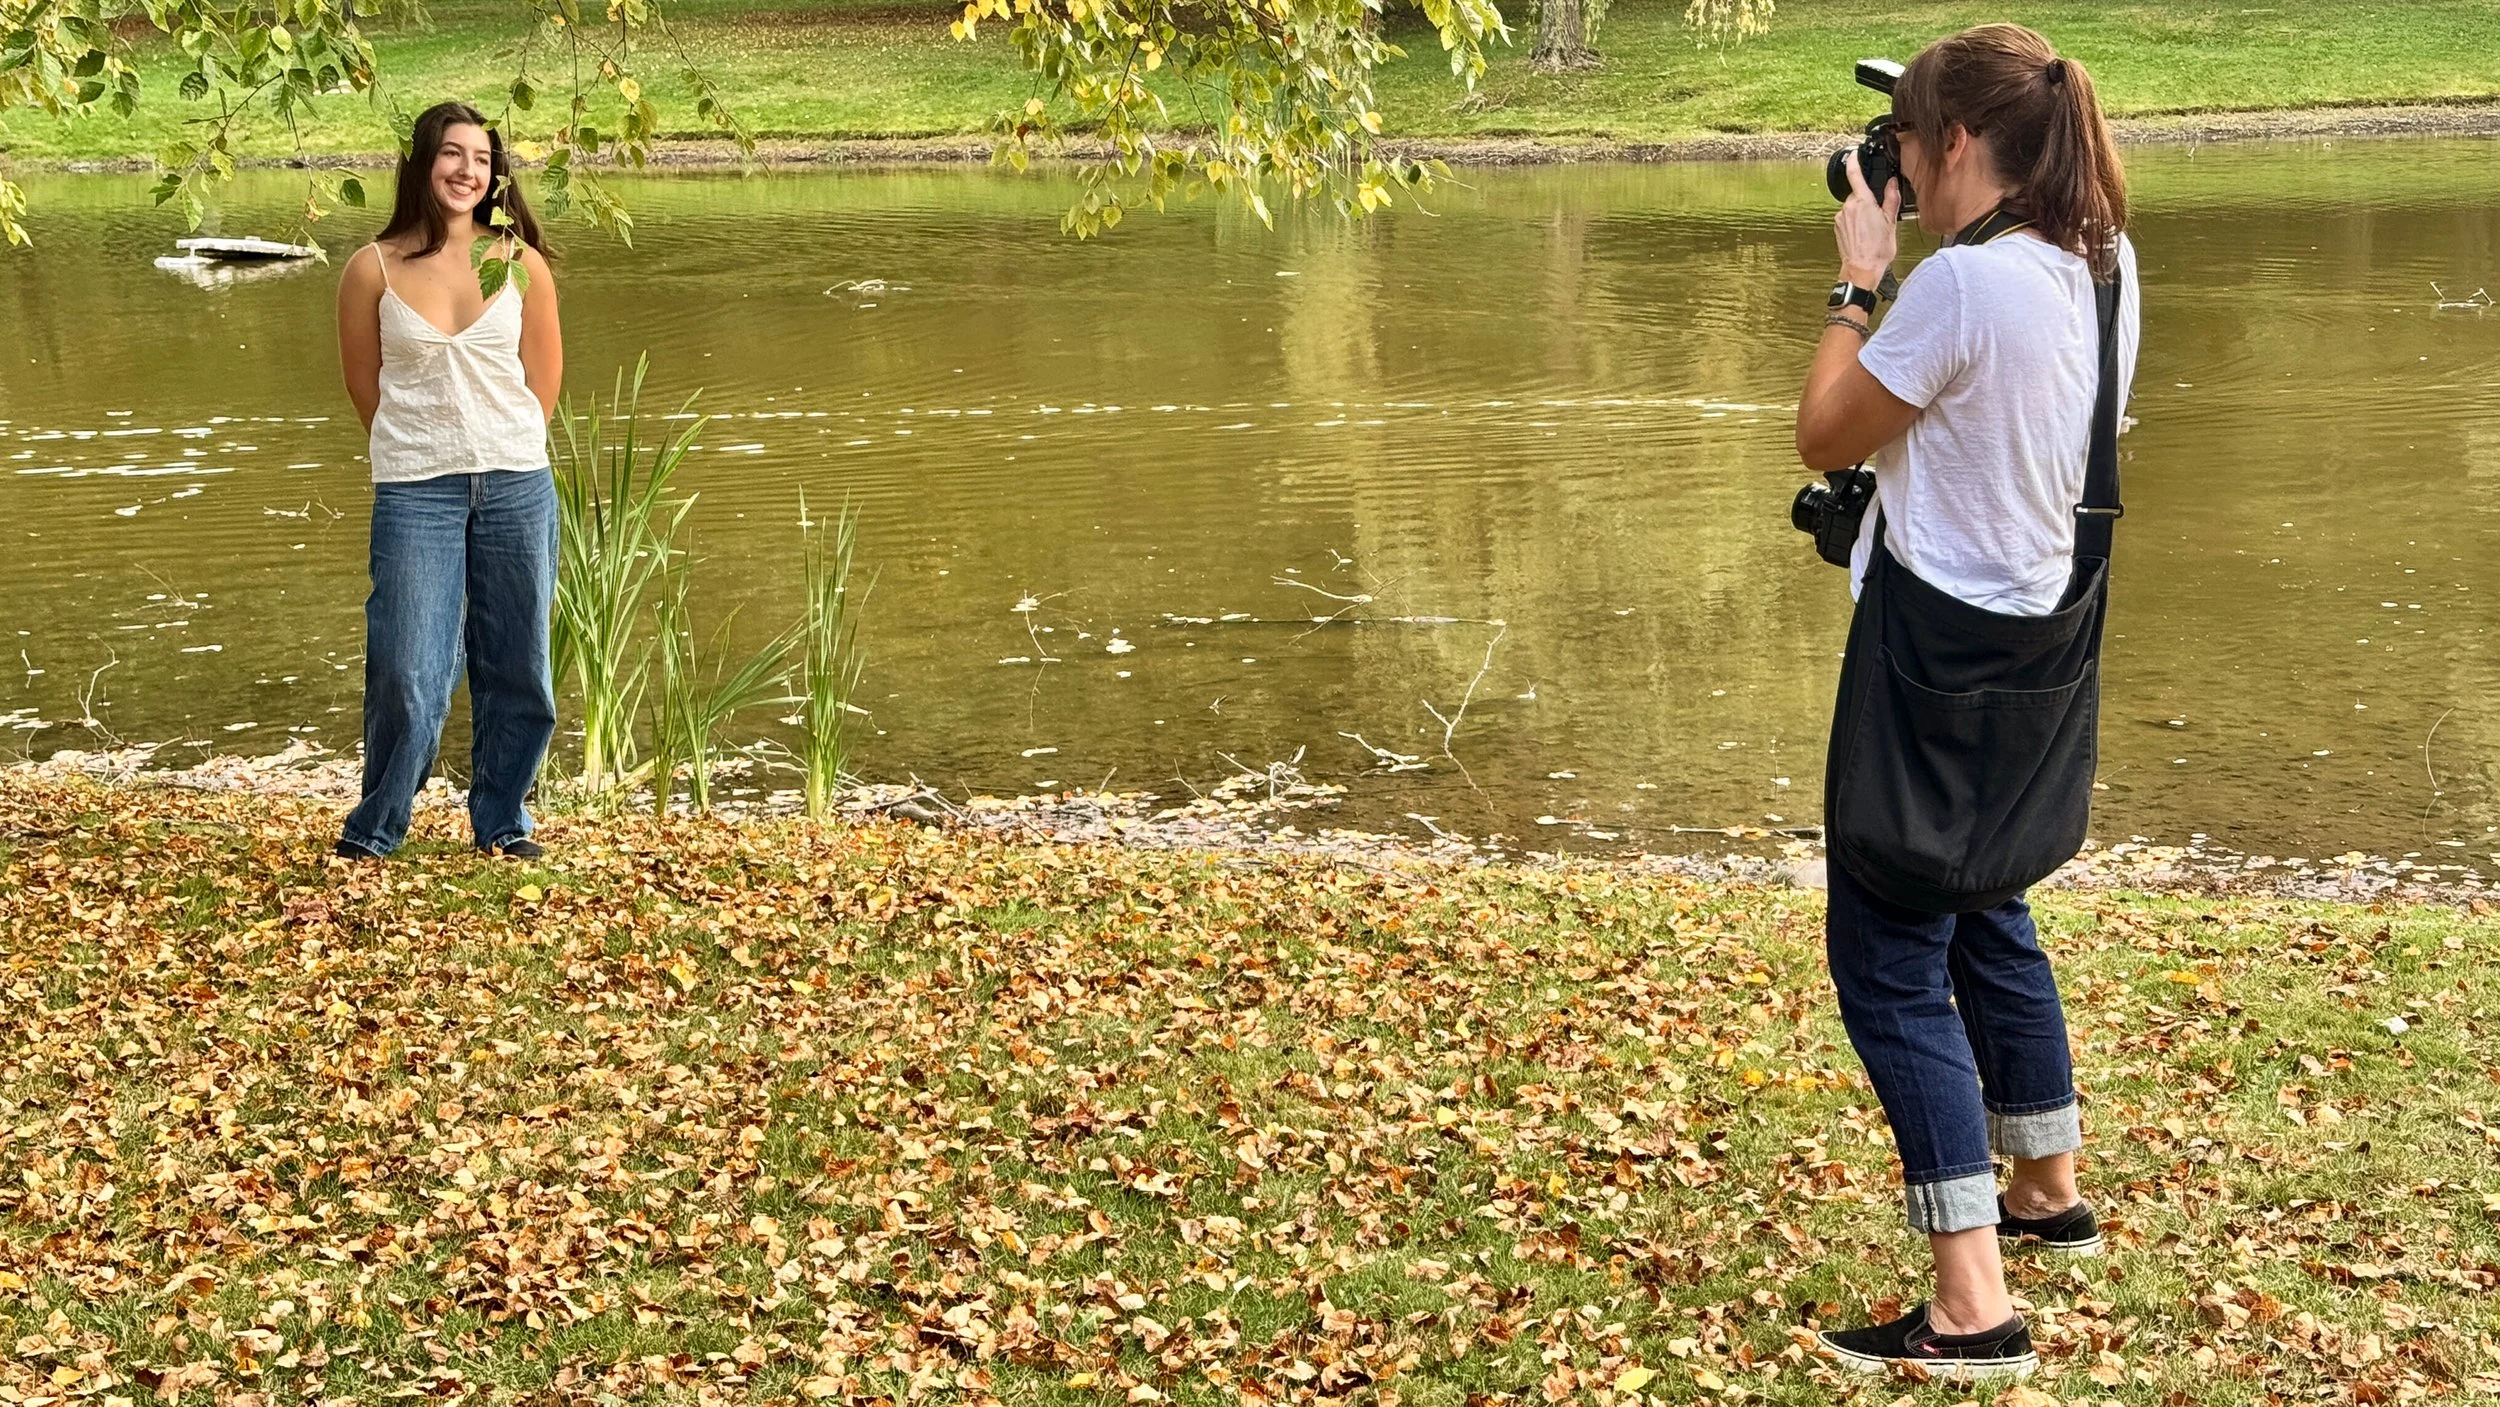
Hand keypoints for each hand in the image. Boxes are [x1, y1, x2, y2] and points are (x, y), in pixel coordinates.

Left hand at [1834, 148, 1899, 290]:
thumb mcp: (1890, 221)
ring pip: (1853, 207)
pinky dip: (1855, 222)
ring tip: (1871, 229)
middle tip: (1878, 216)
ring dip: (1861, 213)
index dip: (1854, 161)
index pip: (1854, 174)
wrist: (1862, 269)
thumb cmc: (1877, 250)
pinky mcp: (1837, 227)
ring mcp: (1840, 218)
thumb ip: (1891, 198)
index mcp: (1862, 202)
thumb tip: (1892, 183)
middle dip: (1867, 200)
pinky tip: (1863, 234)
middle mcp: (1848, 207)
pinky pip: (1847, 218)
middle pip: (1857, 194)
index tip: (1854, 154)